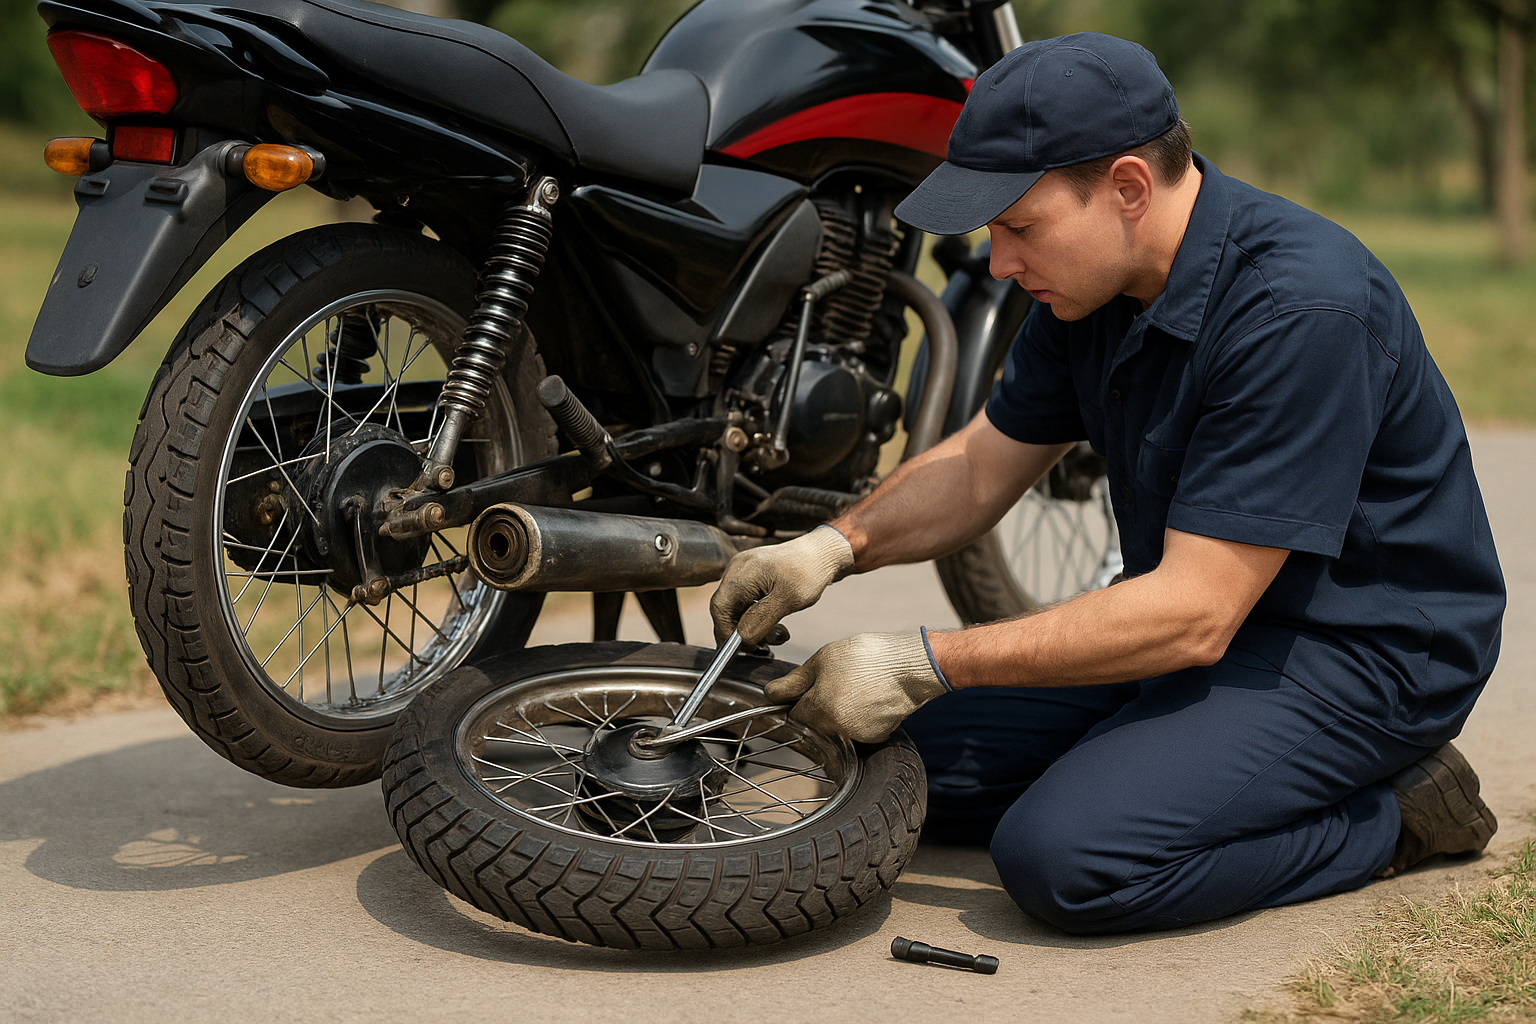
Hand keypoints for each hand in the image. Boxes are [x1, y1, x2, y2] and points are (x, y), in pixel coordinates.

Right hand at [710, 525, 854, 644]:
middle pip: (727, 609)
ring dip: (754, 626)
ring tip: (779, 635)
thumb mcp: (788, 600)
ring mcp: (744, 572)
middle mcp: (737, 570)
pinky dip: (759, 616)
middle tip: (764, 647)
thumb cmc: (810, 571)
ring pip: (739, 608)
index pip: (719, 608)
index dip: (726, 632)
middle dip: (743, 631)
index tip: (742, 650)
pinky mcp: (754, 576)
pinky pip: (748, 601)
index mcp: (740, 573)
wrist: (825, 552)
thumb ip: (760, 620)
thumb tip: (742, 638)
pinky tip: (776, 624)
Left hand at [764, 631, 947, 743]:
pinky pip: (858, 729)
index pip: (795, 716)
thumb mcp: (824, 658)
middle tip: (838, 681)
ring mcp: (859, 735)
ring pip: (837, 726)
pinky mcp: (878, 736)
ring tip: (858, 686)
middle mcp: (837, 728)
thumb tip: (771, 694)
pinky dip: (861, 717)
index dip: (800, 700)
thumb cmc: (868, 656)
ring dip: (841, 711)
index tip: (810, 687)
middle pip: (816, 722)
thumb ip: (794, 681)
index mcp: (820, 709)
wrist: (914, 665)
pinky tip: (871, 697)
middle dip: (821, 705)